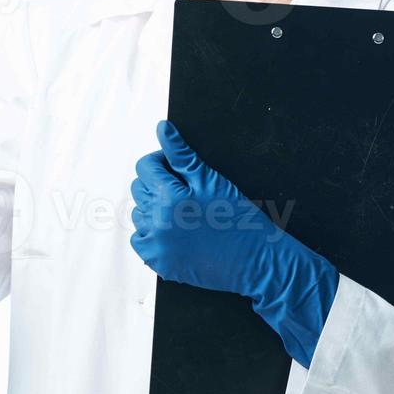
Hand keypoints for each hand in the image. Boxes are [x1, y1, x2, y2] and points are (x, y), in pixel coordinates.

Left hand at [130, 119, 339, 367]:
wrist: (255, 261)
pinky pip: (140, 241)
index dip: (159, 162)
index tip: (173, 167)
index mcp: (169, 198)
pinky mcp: (159, 264)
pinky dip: (151, 234)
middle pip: (139, 190)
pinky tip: (174, 231)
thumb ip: (181, 154)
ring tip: (181, 212)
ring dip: (153, 209)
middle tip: (182, 190)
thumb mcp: (211, 180)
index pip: (144, 167)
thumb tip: (162, 128)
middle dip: (156, 184)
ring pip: (138, 215)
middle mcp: (157, 223)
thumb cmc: (239, 220)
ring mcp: (156, 246)